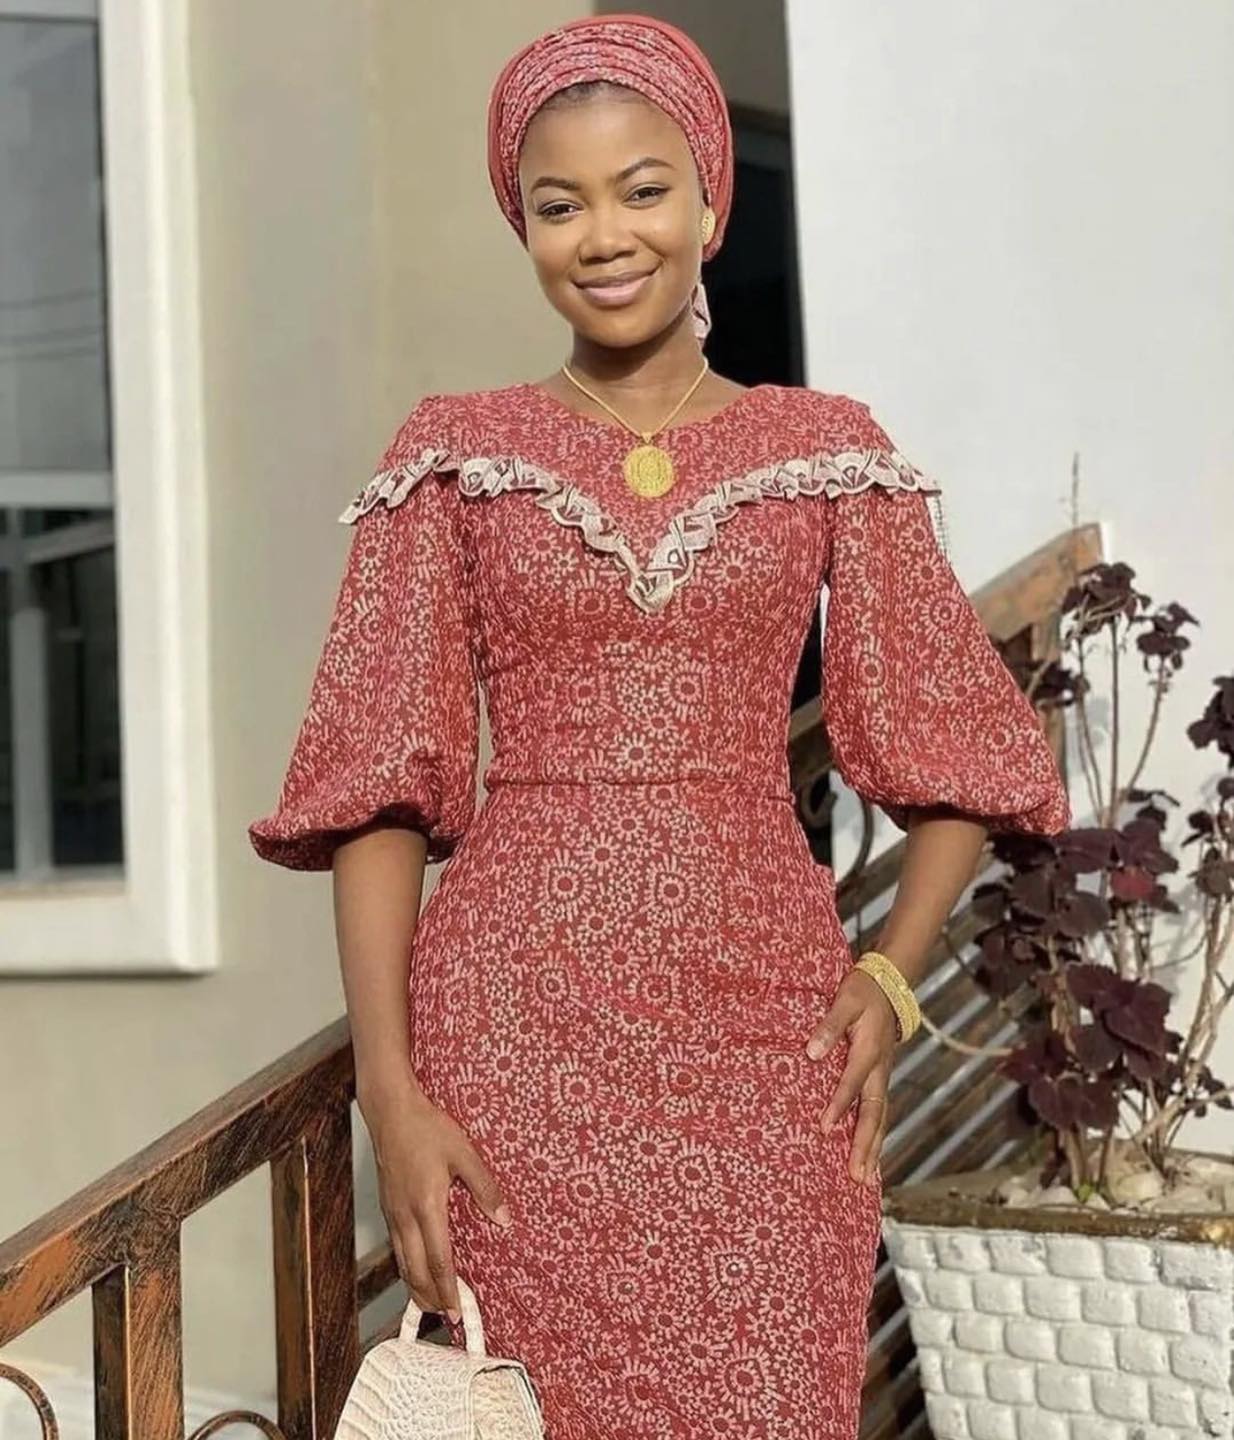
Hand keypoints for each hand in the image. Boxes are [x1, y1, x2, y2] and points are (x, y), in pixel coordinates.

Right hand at [361, 1083, 513, 1320]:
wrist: (390, 1112)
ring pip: (403, 1262)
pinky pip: (397, 1247)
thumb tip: (504, 1219)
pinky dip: (407, 1267)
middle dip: (431, 1299)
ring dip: (416, 1287)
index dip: (449, 1290)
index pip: (439, 1261)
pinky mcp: (387, 1206)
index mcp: (427, 1207)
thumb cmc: (427, 1128)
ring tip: (430, 1303)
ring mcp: (393, 1213)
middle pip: (416, 1272)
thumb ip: (485, 1188)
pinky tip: (415, 1267)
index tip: (458, 1311)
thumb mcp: (464, 1154)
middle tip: (447, 1317)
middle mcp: (406, 1217)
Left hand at [805, 969, 896, 1187]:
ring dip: (873, 1148)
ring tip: (865, 1178)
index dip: (838, 1106)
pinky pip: (879, 1113)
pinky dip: (876, 1136)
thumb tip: (812, 1053)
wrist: (888, 986)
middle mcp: (879, 1070)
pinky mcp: (880, 1079)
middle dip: (865, 1145)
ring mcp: (882, 1077)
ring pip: (880, 1118)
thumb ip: (829, 1026)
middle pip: (874, 1114)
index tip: (824, 1129)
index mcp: (869, 1051)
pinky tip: (870, 1156)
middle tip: (857, 1176)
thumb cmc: (862, 992)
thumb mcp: (844, 1000)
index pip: (852, 1084)